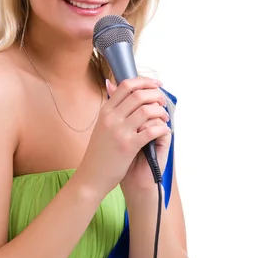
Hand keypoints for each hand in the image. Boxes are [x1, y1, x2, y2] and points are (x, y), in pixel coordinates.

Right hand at [106, 80, 171, 198]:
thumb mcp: (101, 125)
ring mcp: (119, 132)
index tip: (156, 84)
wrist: (91, 176)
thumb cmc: (99, 152)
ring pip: (147, 111)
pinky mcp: (128, 147)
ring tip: (164, 118)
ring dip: (160, 112)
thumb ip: (111, 106)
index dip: (144, 81)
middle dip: (156, 95)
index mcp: (105, 111)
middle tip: (163, 102)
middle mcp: (111, 118)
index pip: (126, 85)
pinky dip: (162, 128)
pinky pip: (151, 131)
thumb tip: (111, 83)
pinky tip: (165, 131)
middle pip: (139, 95)